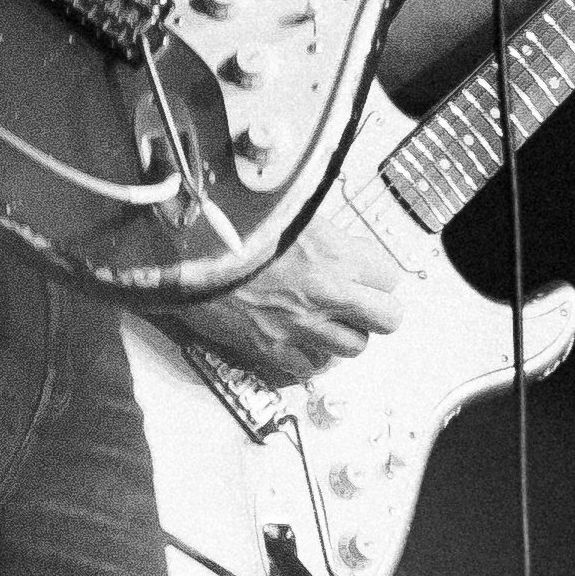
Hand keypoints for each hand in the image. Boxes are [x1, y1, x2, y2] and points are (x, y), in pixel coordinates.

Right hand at [185, 208, 404, 384]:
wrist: (184, 248)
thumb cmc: (232, 220)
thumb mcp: (289, 208)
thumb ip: (320, 229)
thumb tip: (332, 236)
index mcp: (337, 254)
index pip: (389, 276)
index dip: (376, 274)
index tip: (362, 270)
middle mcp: (328, 295)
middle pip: (388, 319)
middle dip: (376, 309)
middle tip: (358, 300)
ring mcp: (302, 326)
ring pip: (355, 348)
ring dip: (345, 334)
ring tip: (327, 319)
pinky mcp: (272, 349)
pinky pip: (310, 367)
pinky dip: (309, 356)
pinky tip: (298, 339)